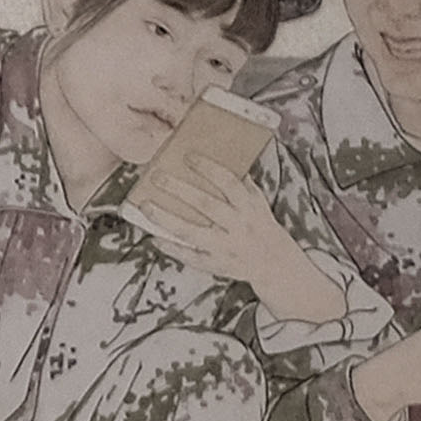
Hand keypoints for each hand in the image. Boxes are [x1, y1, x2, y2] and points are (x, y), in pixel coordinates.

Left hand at [137, 156, 347, 318]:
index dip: (208, 168)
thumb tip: (225, 158)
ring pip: (191, 231)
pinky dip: (171, 247)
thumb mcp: (258, 203)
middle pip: (205, 204)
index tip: (188, 157)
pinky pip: (189, 256)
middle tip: (157, 176)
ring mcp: (225, 246)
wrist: (275, 263)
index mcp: (249, 207)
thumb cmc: (260, 227)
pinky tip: (154, 237)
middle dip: (179, 189)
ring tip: (145, 205)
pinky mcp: (215, 263)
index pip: (228, 183)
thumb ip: (242, 183)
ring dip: (166, 218)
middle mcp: (238, 225)